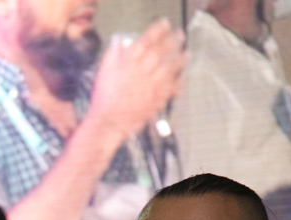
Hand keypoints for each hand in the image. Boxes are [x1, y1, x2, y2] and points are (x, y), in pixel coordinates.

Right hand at [87, 18, 186, 141]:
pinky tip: (183, 77)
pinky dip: (179, 82)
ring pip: (169, 68)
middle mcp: (141, 72)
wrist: (108, 123)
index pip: (146, 40)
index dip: (158, 30)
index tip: (164, 24)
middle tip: (180, 35)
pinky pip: (171, 89)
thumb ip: (112, 54)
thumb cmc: (103, 99)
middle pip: (161, 52)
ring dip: (179, 60)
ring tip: (186, 54)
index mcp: (128, 63)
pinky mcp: (155, 100)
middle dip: (173, 42)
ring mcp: (150, 86)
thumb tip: (119, 41)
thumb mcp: (103, 71)